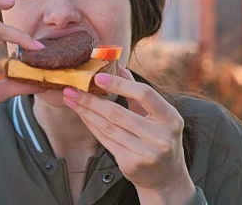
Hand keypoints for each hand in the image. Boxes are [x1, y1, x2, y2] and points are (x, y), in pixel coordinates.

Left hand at [62, 66, 195, 203]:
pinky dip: (91, 125)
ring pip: (108, 127)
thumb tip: (117, 66)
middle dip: (91, 100)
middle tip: (72, 89)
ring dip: (86, 111)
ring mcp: (146, 153)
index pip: (145, 94)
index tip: (98, 77)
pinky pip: (105, 140)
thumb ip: (136, 91)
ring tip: (71, 99)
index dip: (120, 84)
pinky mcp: (131, 164)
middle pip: (118, 114)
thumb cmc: (159, 137)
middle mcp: (161, 137)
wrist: (165, 176)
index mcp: (171, 118)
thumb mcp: (157, 114)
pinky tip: (82, 114)